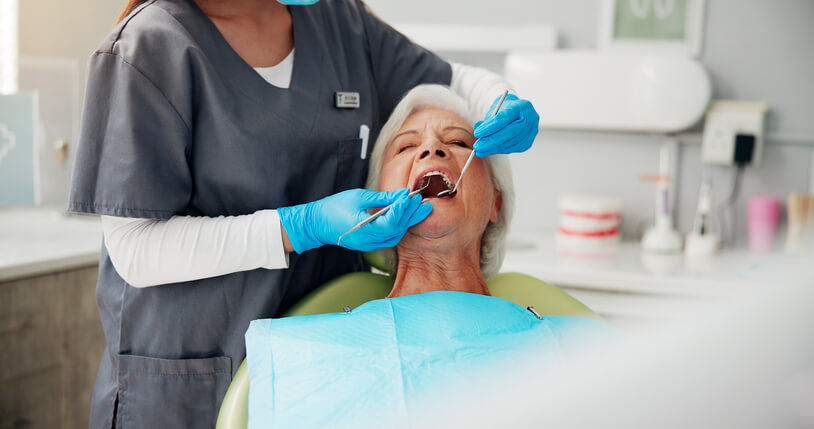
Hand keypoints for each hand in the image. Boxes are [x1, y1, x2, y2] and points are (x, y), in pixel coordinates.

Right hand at [277, 188, 431, 252]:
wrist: (316, 224)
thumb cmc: (334, 208)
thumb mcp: (359, 197)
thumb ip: (383, 198)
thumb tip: (403, 194)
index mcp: (364, 228)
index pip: (392, 222)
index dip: (404, 209)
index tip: (412, 197)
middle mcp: (369, 240)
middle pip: (397, 229)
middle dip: (411, 215)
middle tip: (423, 202)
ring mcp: (369, 244)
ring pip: (396, 235)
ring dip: (408, 221)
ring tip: (418, 208)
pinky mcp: (369, 244)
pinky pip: (389, 237)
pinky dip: (399, 226)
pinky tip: (406, 217)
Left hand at [472, 93, 539, 156]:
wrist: (518, 113)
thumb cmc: (505, 110)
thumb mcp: (496, 110)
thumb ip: (488, 119)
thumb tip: (477, 127)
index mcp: (521, 106)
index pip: (505, 118)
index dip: (490, 127)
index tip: (477, 133)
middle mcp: (530, 119)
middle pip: (510, 132)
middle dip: (491, 141)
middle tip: (477, 146)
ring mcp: (531, 132)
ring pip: (510, 143)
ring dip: (493, 148)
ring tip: (480, 149)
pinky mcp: (528, 143)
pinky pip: (511, 149)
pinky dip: (499, 150)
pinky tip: (489, 150)